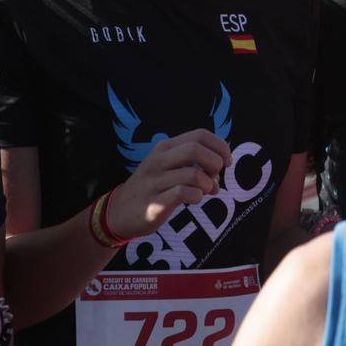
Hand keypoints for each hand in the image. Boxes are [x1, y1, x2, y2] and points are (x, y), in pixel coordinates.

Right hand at [107, 129, 231, 238]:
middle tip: (216, 177)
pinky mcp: (155, 203)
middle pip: (196, 149)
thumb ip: (191, 162)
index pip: (200, 134)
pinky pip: (183, 194)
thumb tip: (221, 168)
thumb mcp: (166, 166)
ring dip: (208, 184)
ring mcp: (155, 182)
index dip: (220, 146)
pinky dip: (197, 196)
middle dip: (215, 163)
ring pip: (193, 174)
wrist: (119, 211)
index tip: (226, 161)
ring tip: (206, 191)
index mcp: (165, 148)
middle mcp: (159, 161)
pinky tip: (195, 199)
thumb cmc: (151, 187)